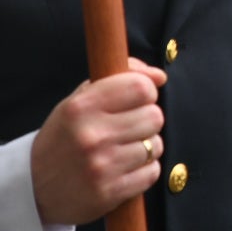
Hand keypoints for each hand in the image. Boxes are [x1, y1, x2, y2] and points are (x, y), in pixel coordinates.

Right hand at [31, 59, 166, 225]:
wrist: (33, 188)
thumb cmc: (64, 138)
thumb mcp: (79, 100)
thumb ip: (120, 78)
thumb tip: (159, 76)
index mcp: (81, 107)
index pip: (141, 87)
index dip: (147, 92)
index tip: (137, 100)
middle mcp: (91, 136)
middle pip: (154, 116)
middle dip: (146, 121)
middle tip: (126, 129)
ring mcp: (101, 166)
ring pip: (155, 145)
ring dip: (146, 148)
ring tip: (121, 151)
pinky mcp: (110, 192)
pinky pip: (152, 172)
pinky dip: (143, 171)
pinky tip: (122, 169)